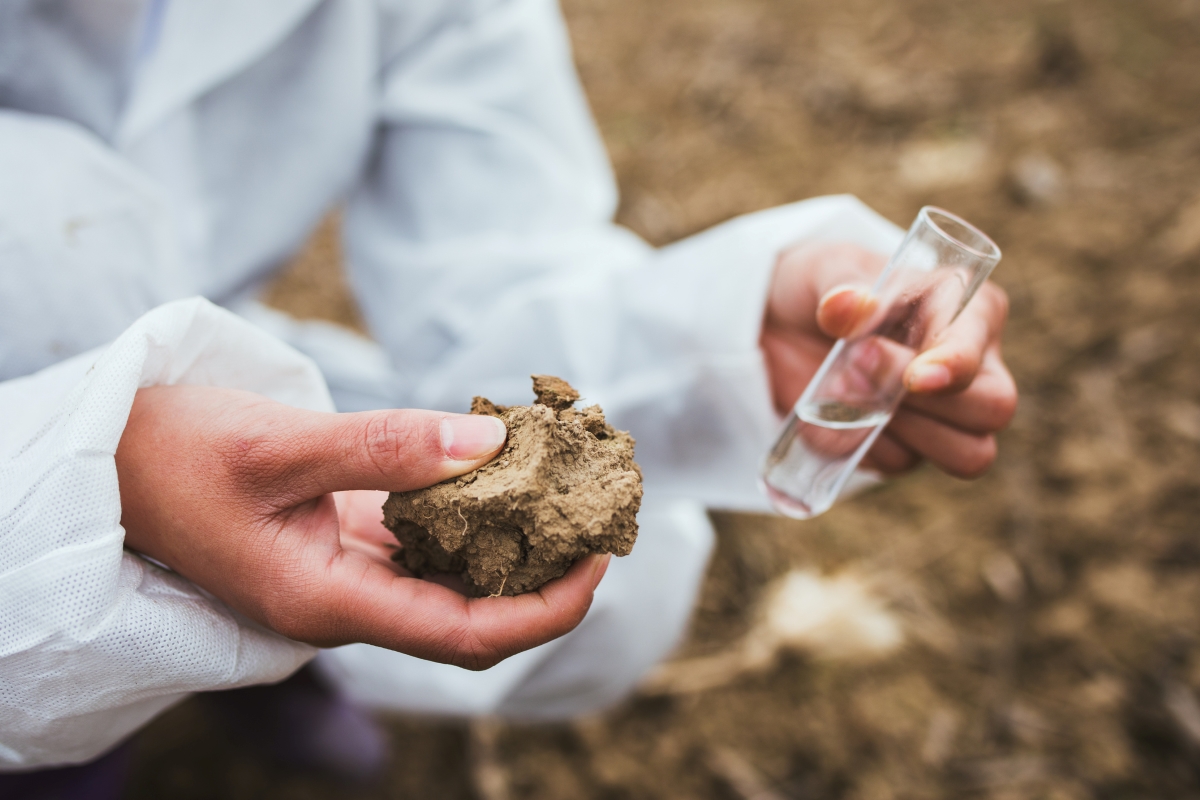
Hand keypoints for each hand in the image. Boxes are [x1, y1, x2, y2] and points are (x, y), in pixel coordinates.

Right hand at [116, 386, 609, 668]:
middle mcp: (345, 599)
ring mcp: (345, 571)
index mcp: (326, 601)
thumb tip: (492, 442)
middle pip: (472, 616)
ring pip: (452, 577)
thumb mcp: (275, 443)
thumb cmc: (170, 453)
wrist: (108, 455)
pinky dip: (472, 511)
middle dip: (545, 577)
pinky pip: (426, 539)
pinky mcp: (343, 538)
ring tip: (567, 486)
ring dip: (514, 543)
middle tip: (599, 514)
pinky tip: (502, 467)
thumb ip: (383, 446)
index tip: (599, 560)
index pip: (466, 637)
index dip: (545, 609)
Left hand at [761, 241, 1016, 476]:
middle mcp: (972, 366)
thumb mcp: (827, 269)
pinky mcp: (907, 446)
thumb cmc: (827, 284)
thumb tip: (846, 306)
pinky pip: (897, 464)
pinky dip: (856, 444)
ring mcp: (944, 414)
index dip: (954, 367)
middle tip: (855, 366)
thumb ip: (840, 285)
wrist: (784, 323)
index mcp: (969, 309)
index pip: (981, 346)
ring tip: (841, 387)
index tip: (915, 378)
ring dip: (897, 431)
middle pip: (991, 410)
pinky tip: (825, 411)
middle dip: (925, 403)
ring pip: (963, 453)